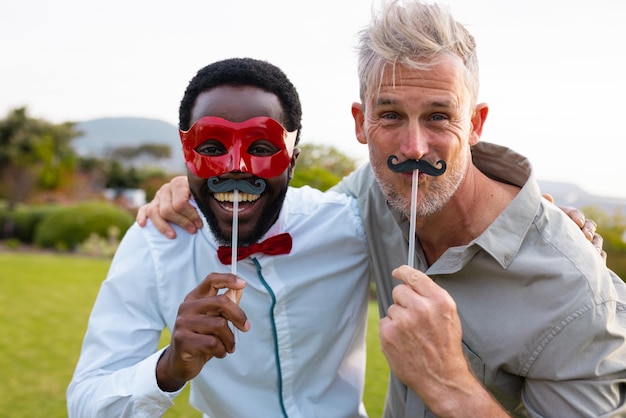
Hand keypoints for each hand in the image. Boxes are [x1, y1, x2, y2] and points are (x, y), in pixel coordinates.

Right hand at [136, 176, 201, 238]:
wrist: (192, 192)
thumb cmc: (199, 197)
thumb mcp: (202, 196)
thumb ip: (202, 202)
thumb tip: (208, 212)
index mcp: (179, 183)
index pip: (181, 202)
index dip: (190, 215)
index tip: (199, 224)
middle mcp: (167, 188)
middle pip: (168, 209)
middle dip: (181, 222)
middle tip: (193, 230)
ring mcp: (158, 196)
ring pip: (155, 212)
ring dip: (164, 226)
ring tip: (173, 236)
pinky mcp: (151, 204)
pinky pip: (143, 210)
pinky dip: (142, 217)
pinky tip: (143, 225)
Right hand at [156, 273, 248, 391]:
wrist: (179, 363)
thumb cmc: (200, 339)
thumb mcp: (213, 320)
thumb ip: (225, 306)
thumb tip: (240, 289)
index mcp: (195, 299)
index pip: (211, 280)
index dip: (228, 279)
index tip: (242, 284)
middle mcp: (187, 307)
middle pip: (221, 302)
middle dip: (238, 316)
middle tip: (245, 328)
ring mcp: (183, 323)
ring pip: (220, 325)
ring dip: (230, 339)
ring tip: (229, 346)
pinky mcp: (183, 340)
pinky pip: (213, 343)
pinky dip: (222, 350)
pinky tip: (219, 353)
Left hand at [379, 266, 507, 416]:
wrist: (442, 378)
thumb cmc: (446, 348)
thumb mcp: (449, 316)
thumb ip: (431, 297)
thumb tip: (410, 282)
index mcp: (439, 301)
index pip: (415, 276)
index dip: (403, 272)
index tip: (397, 272)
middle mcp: (421, 308)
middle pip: (399, 291)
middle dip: (403, 302)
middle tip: (413, 320)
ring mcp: (403, 321)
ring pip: (392, 309)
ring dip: (398, 319)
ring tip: (412, 336)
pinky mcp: (389, 334)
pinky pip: (384, 323)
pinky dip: (390, 332)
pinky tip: (403, 343)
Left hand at [542, 194, 606, 261]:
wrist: (535, 245)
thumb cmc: (538, 227)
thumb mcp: (539, 218)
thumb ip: (543, 207)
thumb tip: (547, 197)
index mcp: (567, 216)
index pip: (576, 214)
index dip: (578, 217)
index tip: (578, 222)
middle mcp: (578, 227)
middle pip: (589, 226)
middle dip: (589, 230)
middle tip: (586, 236)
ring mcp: (583, 240)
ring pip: (595, 240)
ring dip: (596, 244)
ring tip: (593, 251)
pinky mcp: (585, 254)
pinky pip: (597, 255)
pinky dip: (599, 257)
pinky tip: (597, 260)